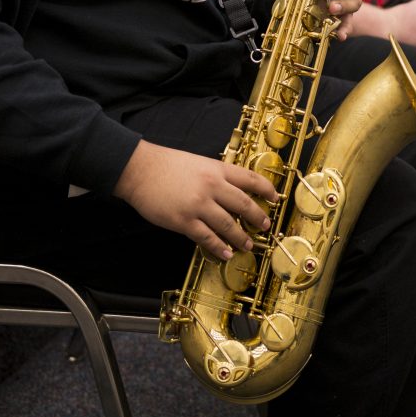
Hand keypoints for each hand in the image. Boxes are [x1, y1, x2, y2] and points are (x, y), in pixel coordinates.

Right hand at [114, 140, 278, 259]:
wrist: (140, 170)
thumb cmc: (166, 164)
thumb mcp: (198, 162)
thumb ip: (215, 175)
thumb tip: (232, 190)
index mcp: (216, 169)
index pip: (250, 179)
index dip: (266, 189)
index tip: (275, 198)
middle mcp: (212, 186)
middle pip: (244, 204)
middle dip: (258, 217)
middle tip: (265, 226)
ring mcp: (198, 205)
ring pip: (229, 225)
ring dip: (241, 237)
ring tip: (248, 245)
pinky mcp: (184, 221)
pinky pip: (207, 238)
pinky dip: (220, 247)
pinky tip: (226, 253)